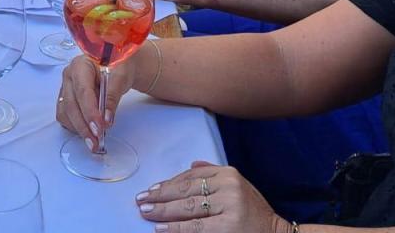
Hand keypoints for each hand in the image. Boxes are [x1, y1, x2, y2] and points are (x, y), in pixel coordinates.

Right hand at [56, 54, 136, 146]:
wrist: (117, 67)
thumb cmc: (119, 67)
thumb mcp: (121, 77)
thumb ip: (112, 96)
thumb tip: (107, 118)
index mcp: (80, 65)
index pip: (82, 91)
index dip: (90, 111)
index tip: (100, 127)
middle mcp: (69, 76)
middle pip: (71, 105)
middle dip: (84, 126)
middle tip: (96, 141)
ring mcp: (65, 88)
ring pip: (66, 113)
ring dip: (79, 129)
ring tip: (94, 141)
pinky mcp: (66, 99)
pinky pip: (65, 117)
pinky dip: (75, 127)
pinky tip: (88, 133)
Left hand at [135, 161, 286, 232]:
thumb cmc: (254, 212)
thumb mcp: (239, 186)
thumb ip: (215, 174)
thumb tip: (191, 167)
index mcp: (228, 173)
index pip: (190, 177)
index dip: (168, 184)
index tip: (151, 189)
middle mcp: (228, 186)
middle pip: (186, 191)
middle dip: (160, 196)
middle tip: (141, 201)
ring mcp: (229, 206)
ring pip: (187, 208)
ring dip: (163, 212)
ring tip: (146, 213)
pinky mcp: (228, 226)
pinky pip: (195, 227)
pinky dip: (175, 228)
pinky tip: (161, 228)